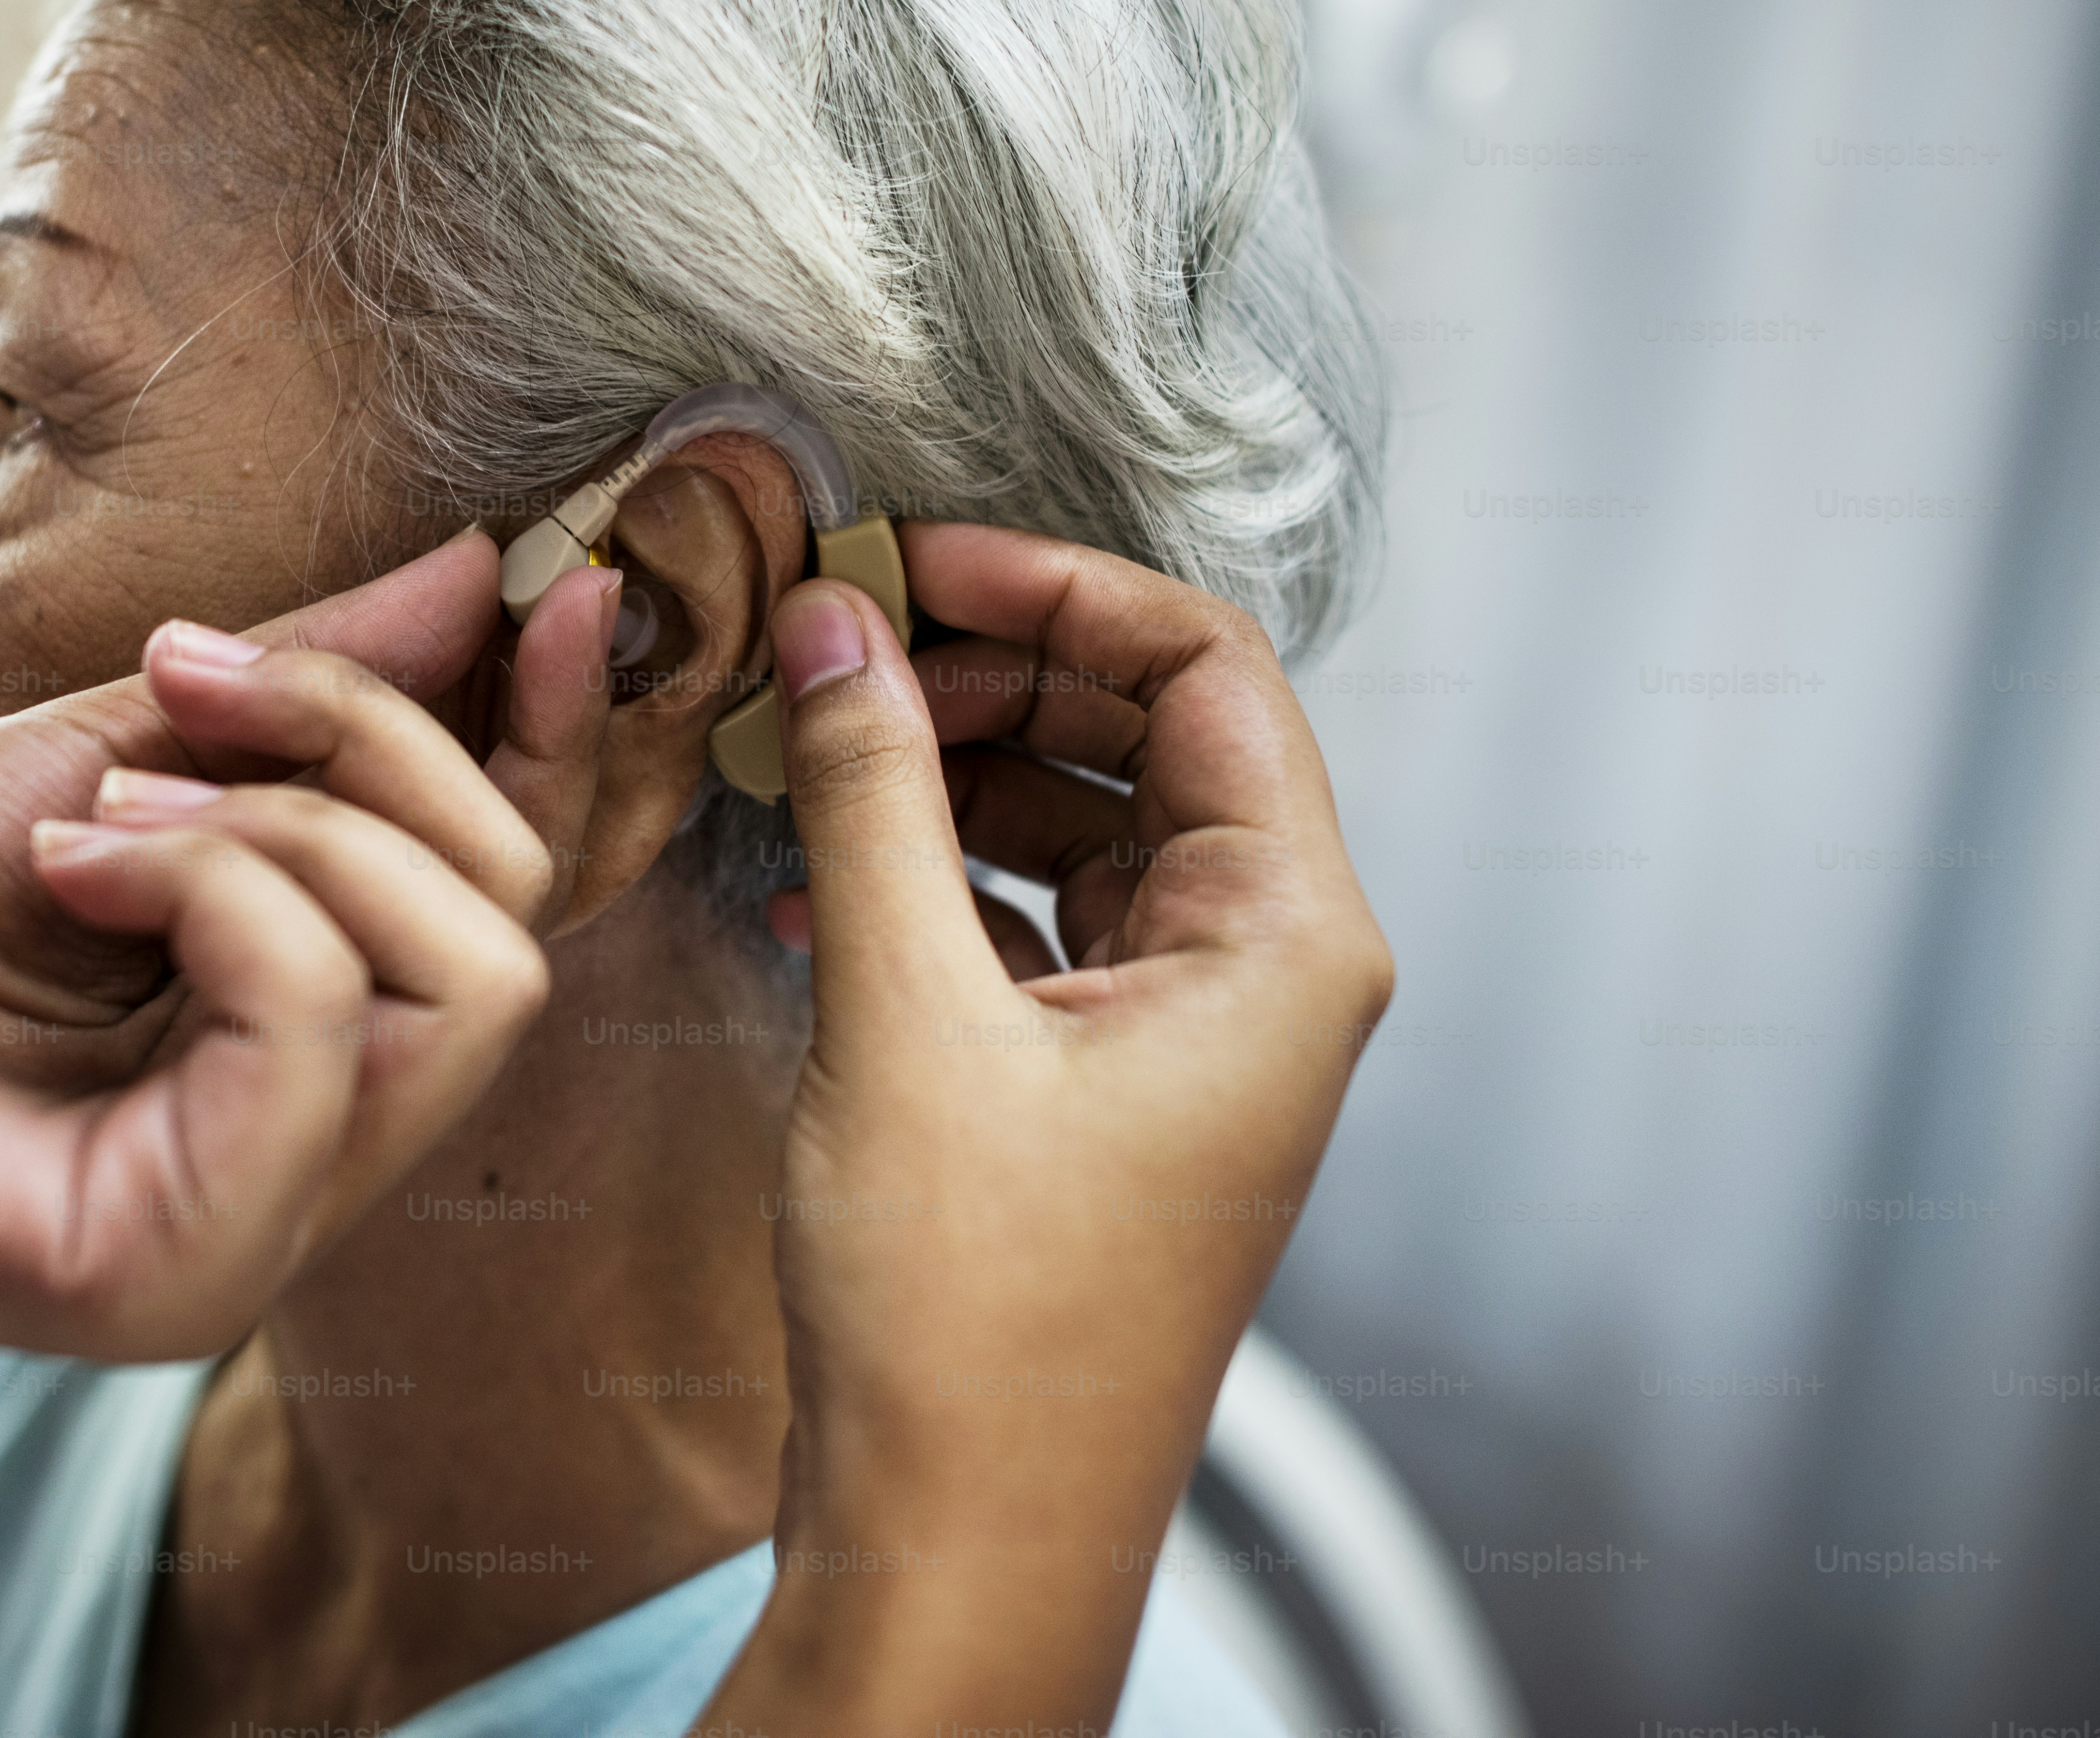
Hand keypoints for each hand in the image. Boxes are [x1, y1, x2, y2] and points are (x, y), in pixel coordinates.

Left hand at [0, 525, 620, 1361]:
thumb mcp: (97, 750)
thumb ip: (294, 694)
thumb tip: (478, 572)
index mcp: (302, 1042)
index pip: (515, 902)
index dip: (557, 739)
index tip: (561, 580)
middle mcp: (311, 1155)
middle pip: (514, 923)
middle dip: (373, 750)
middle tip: (178, 699)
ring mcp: (257, 1229)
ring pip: (459, 973)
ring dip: (280, 825)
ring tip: (93, 822)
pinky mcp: (177, 1265)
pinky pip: (316, 1026)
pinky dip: (214, 894)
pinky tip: (71, 874)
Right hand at [711, 522, 1394, 1729]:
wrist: (966, 1540)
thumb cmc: (974, 1320)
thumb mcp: (905, 1016)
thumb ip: (873, 796)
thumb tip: (836, 629)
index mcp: (1287, 940)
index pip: (1203, 669)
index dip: (1055, 591)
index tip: (912, 559)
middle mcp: (1266, 972)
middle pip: (1147, 735)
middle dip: (991, 674)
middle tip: (840, 641)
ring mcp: (1191, 1031)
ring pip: (1083, 824)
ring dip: (950, 771)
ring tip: (812, 741)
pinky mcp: (1110, 1082)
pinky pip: (1039, 917)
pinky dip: (938, 872)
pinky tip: (821, 868)